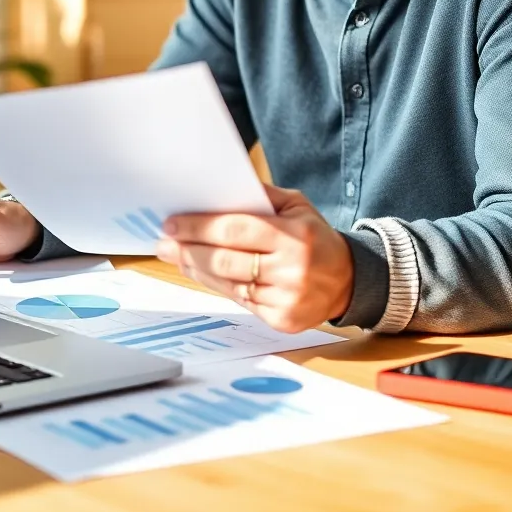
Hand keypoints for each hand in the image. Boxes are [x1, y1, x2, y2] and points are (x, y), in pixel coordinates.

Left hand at [156, 185, 353, 332]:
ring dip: (196, 270)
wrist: (349, 280)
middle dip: (188, 250)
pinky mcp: (282, 320)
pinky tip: (201, 274)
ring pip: (228, 284)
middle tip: (163, 242)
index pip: (236, 229)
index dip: (199, 227)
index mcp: (296, 235)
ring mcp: (287, 299)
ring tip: (175, 256)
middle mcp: (293, 269)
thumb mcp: (297, 206)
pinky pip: (240, 301)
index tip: (172, 223)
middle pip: (226, 260)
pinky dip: (217, 286)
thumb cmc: (315, 236)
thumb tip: (216, 190)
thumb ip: (260, 197)